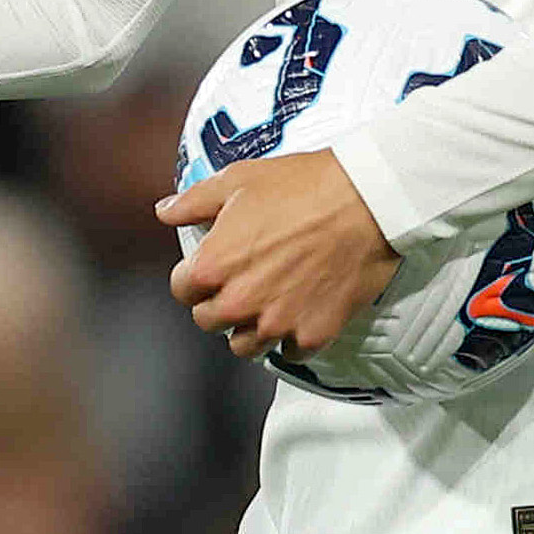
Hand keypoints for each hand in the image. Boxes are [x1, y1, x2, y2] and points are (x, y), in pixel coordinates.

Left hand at [160, 150, 397, 362]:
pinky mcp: (313, 333)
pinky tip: (297, 316)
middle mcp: (240, 301)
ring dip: (248, 328)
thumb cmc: (305, 186)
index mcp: (214, 266)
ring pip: (244, 346)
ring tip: (263, 306)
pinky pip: (291, 352)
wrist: (366, 200)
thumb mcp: (238, 181)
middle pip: (208, 322)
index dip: (191, 279)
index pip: (181, 290)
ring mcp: (277, 322)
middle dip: (216, 304)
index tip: (205, 272)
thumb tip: (166, 211)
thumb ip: (194, 201)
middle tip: (235, 286)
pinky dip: (291, 339)